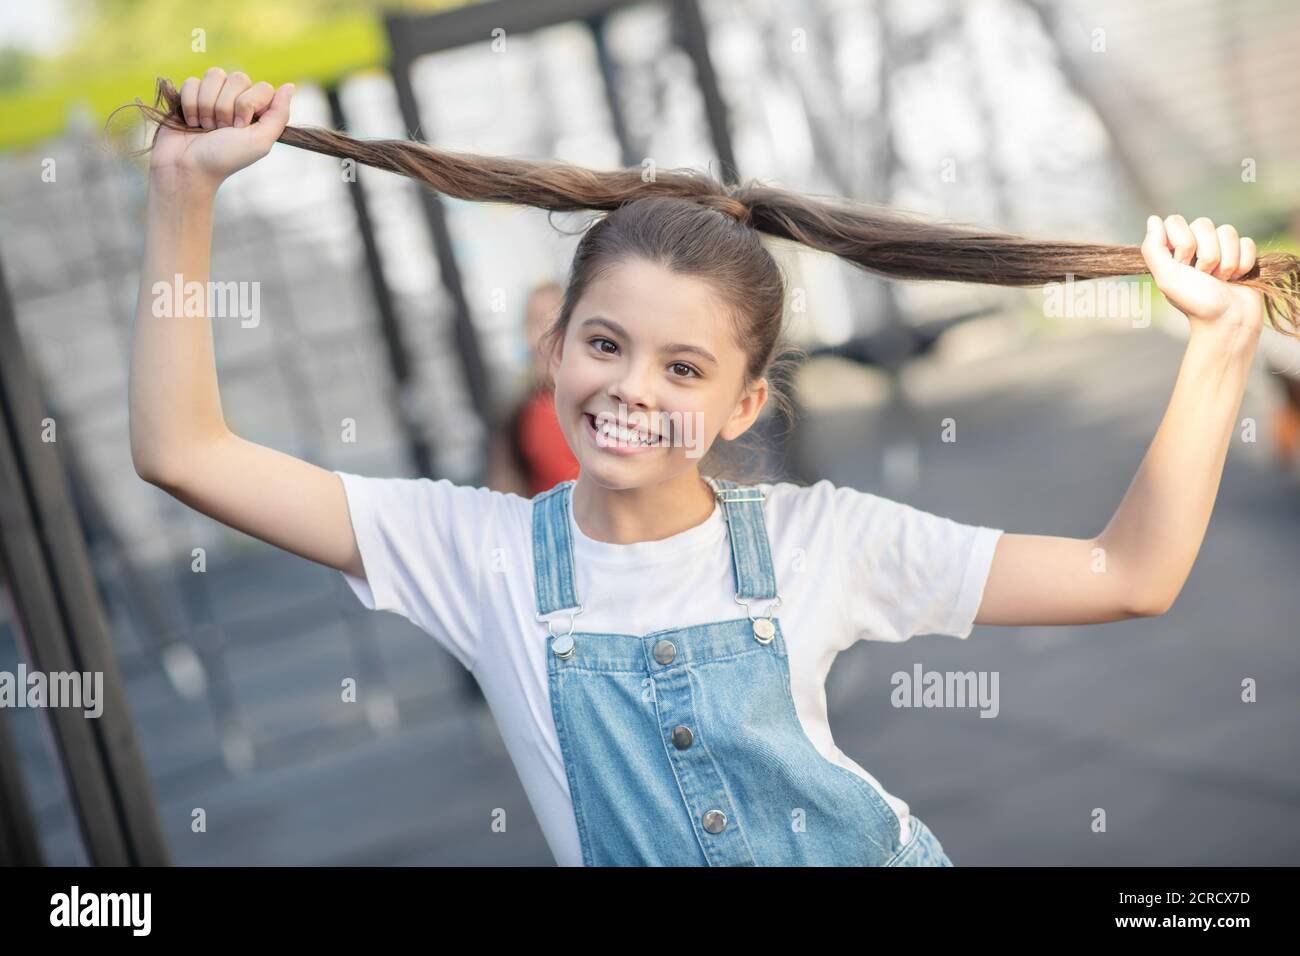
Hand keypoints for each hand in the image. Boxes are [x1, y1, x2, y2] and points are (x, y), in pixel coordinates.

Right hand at [149, 68, 293, 188]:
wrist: (187, 167)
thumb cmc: (225, 158)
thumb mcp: (260, 141)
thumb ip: (279, 115)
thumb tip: (289, 86)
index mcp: (256, 112)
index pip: (262, 87)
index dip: (248, 104)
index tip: (240, 127)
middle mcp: (236, 100)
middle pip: (238, 77)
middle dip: (226, 106)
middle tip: (221, 129)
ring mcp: (213, 96)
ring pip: (214, 75)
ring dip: (207, 104)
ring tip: (205, 126)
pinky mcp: (189, 95)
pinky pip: (192, 81)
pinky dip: (190, 103)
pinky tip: (191, 122)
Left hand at [1142, 214, 1264, 336]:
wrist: (1228, 321)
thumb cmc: (1195, 302)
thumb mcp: (1166, 278)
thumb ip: (1154, 248)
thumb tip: (1153, 219)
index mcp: (1174, 251)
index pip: (1176, 221)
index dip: (1182, 242)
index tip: (1182, 265)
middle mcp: (1196, 246)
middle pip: (1204, 223)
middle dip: (1206, 254)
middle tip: (1204, 276)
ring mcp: (1221, 249)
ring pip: (1228, 231)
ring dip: (1225, 261)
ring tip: (1220, 279)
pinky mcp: (1242, 254)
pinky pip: (1247, 242)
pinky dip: (1243, 262)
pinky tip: (1236, 278)